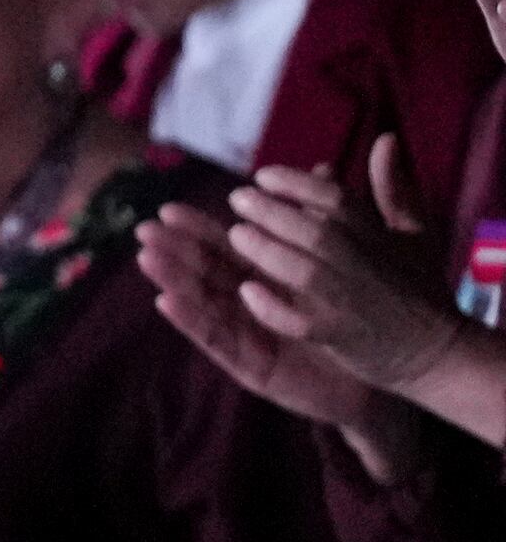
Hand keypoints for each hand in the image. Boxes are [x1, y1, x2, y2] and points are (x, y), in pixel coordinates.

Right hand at [137, 203, 381, 430]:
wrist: (397, 374)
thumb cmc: (365, 320)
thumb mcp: (353, 262)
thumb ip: (333, 219)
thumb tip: (326, 167)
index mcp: (268, 278)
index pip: (226, 249)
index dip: (197, 230)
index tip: (168, 208)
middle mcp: (252, 305)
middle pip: (205, 273)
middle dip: (174, 252)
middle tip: (145, 230)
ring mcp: (250, 336)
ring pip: (205, 304)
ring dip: (174, 280)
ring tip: (147, 258)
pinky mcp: (254, 368)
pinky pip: (220, 343)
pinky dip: (192, 322)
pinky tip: (167, 301)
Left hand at [223, 147, 464, 393]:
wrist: (439, 353)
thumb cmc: (417, 286)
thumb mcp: (412, 234)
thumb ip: (393, 188)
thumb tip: (386, 139)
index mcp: (378, 238)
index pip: (338, 200)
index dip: (299, 184)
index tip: (263, 174)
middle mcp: (365, 267)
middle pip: (317, 233)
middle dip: (274, 212)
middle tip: (237, 197)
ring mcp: (352, 303)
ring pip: (305, 273)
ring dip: (268, 251)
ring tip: (237, 233)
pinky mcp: (342, 338)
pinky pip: (303, 324)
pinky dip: (274, 308)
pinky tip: (247, 291)